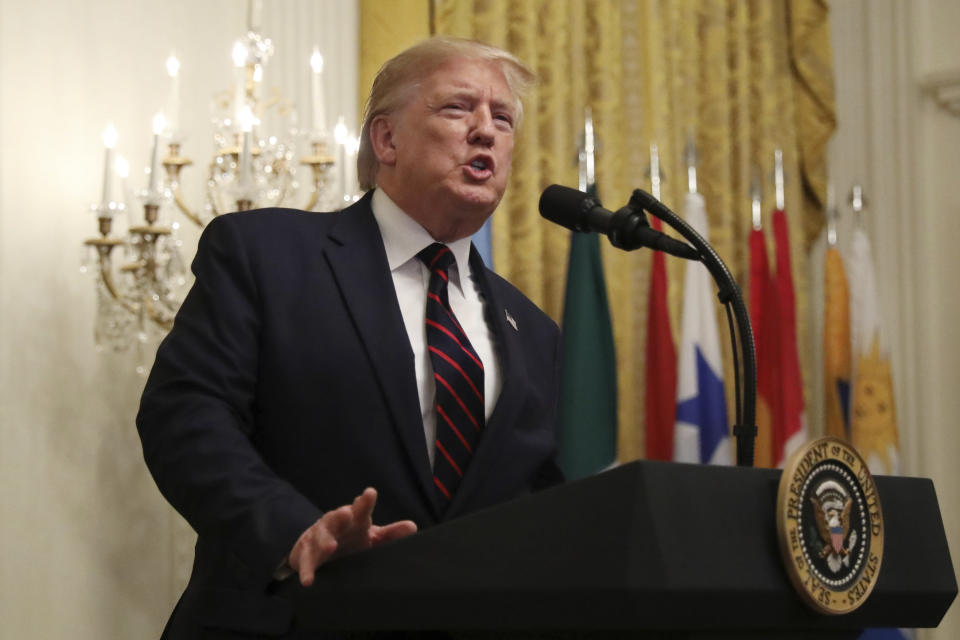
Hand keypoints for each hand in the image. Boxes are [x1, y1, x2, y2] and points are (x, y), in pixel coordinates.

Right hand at [287, 487, 416, 585]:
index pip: (361, 508)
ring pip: (321, 537)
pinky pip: (307, 562)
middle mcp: (336, 524)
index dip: (365, 502)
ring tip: (330, 547)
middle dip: (340, 515)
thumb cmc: (351, 539)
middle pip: (337, 517)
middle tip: (346, 514)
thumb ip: (390, 533)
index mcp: (354, 519)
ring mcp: (319, 537)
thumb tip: (413, 527)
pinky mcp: (306, 553)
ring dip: (324, 541)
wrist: (318, 548)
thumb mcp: (371, 536)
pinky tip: (309, 581)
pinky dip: (307, 571)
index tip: (370, 494)